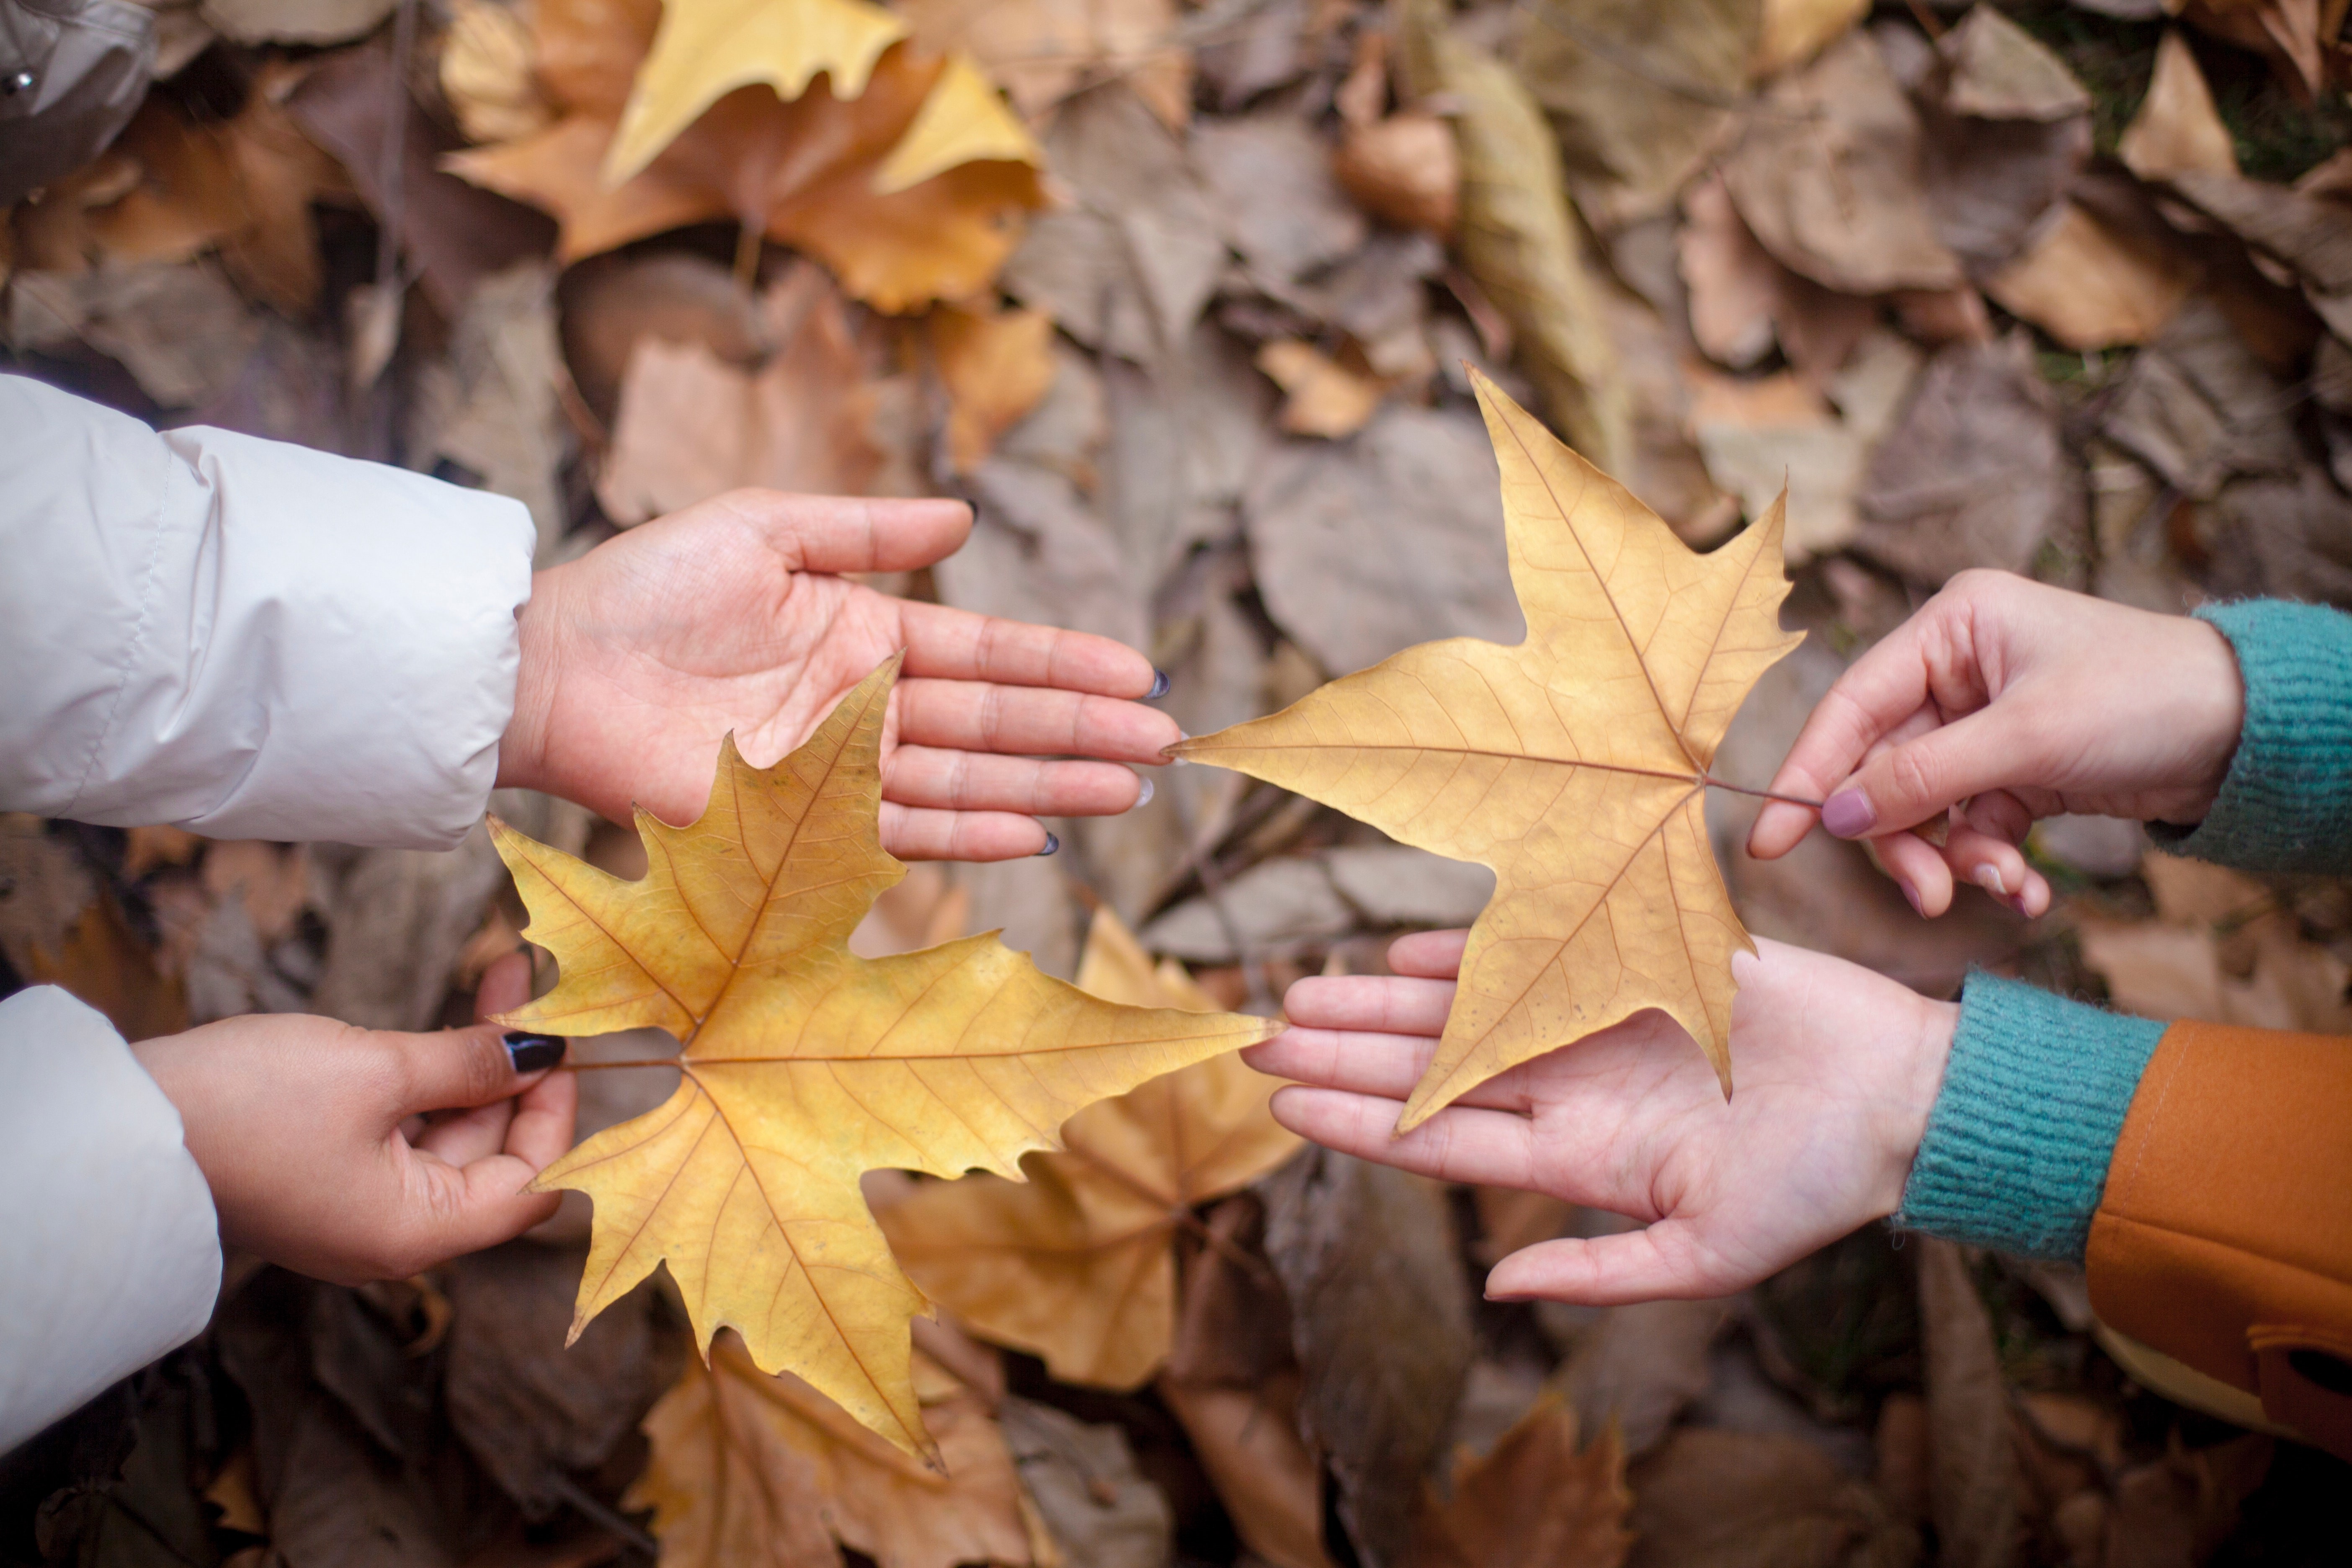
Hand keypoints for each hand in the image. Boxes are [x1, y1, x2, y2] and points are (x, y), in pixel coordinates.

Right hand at [130, 954, 575, 1283]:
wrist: (128, 1125)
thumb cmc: (249, 1106)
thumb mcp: (376, 1070)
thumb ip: (466, 1063)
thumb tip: (536, 1052)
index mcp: (418, 1231)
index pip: (532, 1186)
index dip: (557, 1114)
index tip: (565, 1043)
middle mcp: (394, 1233)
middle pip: (492, 1156)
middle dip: (516, 1070)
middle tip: (529, 986)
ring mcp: (357, 1206)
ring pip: (447, 1135)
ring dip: (473, 1065)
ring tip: (499, 983)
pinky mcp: (325, 1175)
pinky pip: (402, 1133)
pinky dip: (429, 1081)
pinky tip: (445, 1028)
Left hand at [499, 490, 1177, 859]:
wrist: (556, 668)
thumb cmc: (647, 588)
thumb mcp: (765, 528)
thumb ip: (868, 530)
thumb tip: (965, 516)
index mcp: (865, 634)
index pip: (988, 654)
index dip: (1064, 664)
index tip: (1138, 675)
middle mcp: (866, 707)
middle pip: (997, 723)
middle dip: (1082, 732)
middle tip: (1167, 743)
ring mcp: (841, 770)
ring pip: (969, 781)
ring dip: (1049, 785)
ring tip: (1128, 787)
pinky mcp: (804, 825)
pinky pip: (903, 833)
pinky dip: (970, 833)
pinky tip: (1036, 834)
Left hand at [1247, 931, 1955, 1302]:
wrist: (1897, 1095)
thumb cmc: (1812, 1185)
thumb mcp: (1704, 1255)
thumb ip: (1598, 1273)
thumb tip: (1498, 1287)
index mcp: (1576, 1156)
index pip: (1437, 1140)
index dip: (1357, 1123)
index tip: (1281, 1108)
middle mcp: (1566, 1088)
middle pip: (1426, 1070)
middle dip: (1340, 1054)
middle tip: (1256, 1039)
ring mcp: (1592, 1025)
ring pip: (1457, 1010)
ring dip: (1378, 1001)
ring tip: (1299, 992)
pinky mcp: (1631, 966)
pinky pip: (1529, 950)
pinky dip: (1464, 948)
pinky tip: (1400, 949)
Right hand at [1747, 571, 2243, 918]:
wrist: (2249, 731)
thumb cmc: (2145, 697)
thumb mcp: (2027, 738)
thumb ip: (1923, 779)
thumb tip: (1833, 818)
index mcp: (1952, 628)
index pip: (1852, 708)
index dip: (1808, 776)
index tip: (1768, 841)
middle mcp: (1959, 670)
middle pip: (1884, 771)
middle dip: (1905, 840)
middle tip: (1929, 896)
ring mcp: (1985, 723)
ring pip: (1925, 809)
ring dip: (1955, 859)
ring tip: (2004, 889)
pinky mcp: (2016, 770)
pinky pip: (1971, 826)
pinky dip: (1991, 864)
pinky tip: (2026, 892)